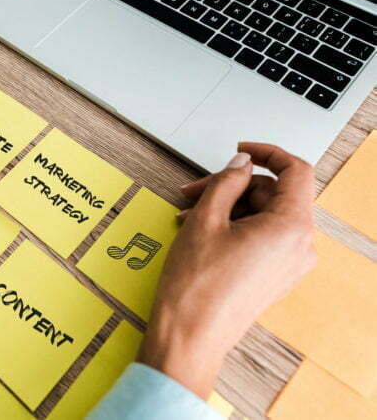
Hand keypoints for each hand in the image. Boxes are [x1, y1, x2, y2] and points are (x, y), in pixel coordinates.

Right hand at [138, 143, 315, 398]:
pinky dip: (234, 227)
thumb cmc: (196, 289)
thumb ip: (225, 182)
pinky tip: (201, 231)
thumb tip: (239, 165)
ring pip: (264, 216)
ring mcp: (288, 265)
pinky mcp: (274, 276)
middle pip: (273, 194)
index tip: (241, 152)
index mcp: (291, 228)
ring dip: (228, 208)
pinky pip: (261, 238)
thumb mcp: (205, 219)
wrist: (188, 337)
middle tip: (196, 190)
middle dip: (233, 187)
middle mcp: (299, 247)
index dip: (266, 153)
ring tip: (190, 215)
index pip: (295, 171)